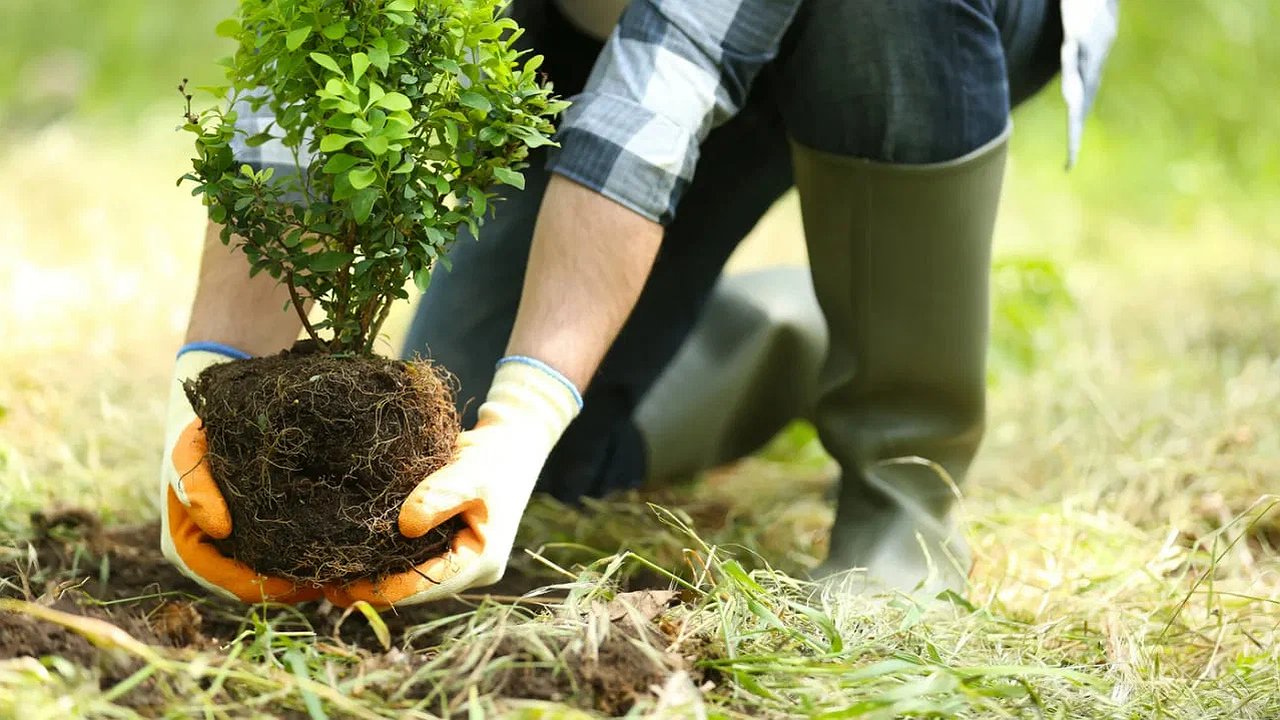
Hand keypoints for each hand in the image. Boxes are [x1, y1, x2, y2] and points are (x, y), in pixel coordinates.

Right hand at [159, 346, 321, 603]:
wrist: (220, 412)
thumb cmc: (201, 432)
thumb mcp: (189, 451)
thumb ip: (194, 483)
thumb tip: (218, 527)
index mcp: (189, 547)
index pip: (236, 584)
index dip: (271, 589)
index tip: (308, 582)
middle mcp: (216, 555)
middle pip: (262, 587)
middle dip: (298, 586)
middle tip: (341, 580)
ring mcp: (238, 547)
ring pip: (278, 574)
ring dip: (309, 574)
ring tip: (348, 568)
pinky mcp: (262, 532)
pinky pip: (288, 553)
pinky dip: (312, 553)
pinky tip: (344, 546)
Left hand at [322, 357, 580, 607]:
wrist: (511, 443)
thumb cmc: (494, 457)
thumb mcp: (471, 472)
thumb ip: (440, 495)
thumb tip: (404, 526)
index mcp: (482, 560)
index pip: (428, 584)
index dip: (385, 588)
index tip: (344, 586)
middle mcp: (470, 569)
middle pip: (416, 589)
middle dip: (373, 588)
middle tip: (324, 587)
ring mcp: (458, 560)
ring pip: (411, 578)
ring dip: (375, 577)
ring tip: (328, 577)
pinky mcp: (445, 546)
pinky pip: (411, 561)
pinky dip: (382, 560)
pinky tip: (350, 556)